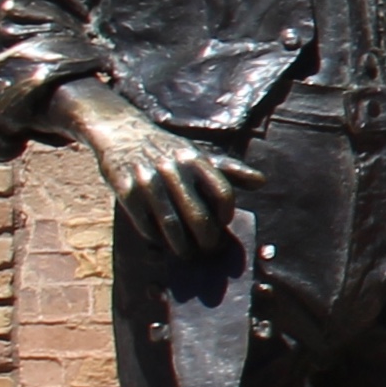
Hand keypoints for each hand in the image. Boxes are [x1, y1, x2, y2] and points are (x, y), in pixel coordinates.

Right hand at [57, 79, 246, 260]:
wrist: (123, 132)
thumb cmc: (168, 149)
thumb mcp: (199, 153)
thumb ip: (229, 169)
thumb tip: (262, 183)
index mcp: (196, 159)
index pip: (222, 192)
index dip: (226, 214)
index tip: (223, 223)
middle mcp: (174, 169)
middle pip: (198, 215)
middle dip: (207, 239)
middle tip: (209, 249)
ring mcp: (149, 180)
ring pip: (171, 225)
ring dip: (181, 245)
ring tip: (187, 253)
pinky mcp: (126, 190)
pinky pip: (145, 224)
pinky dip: (155, 238)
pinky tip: (161, 242)